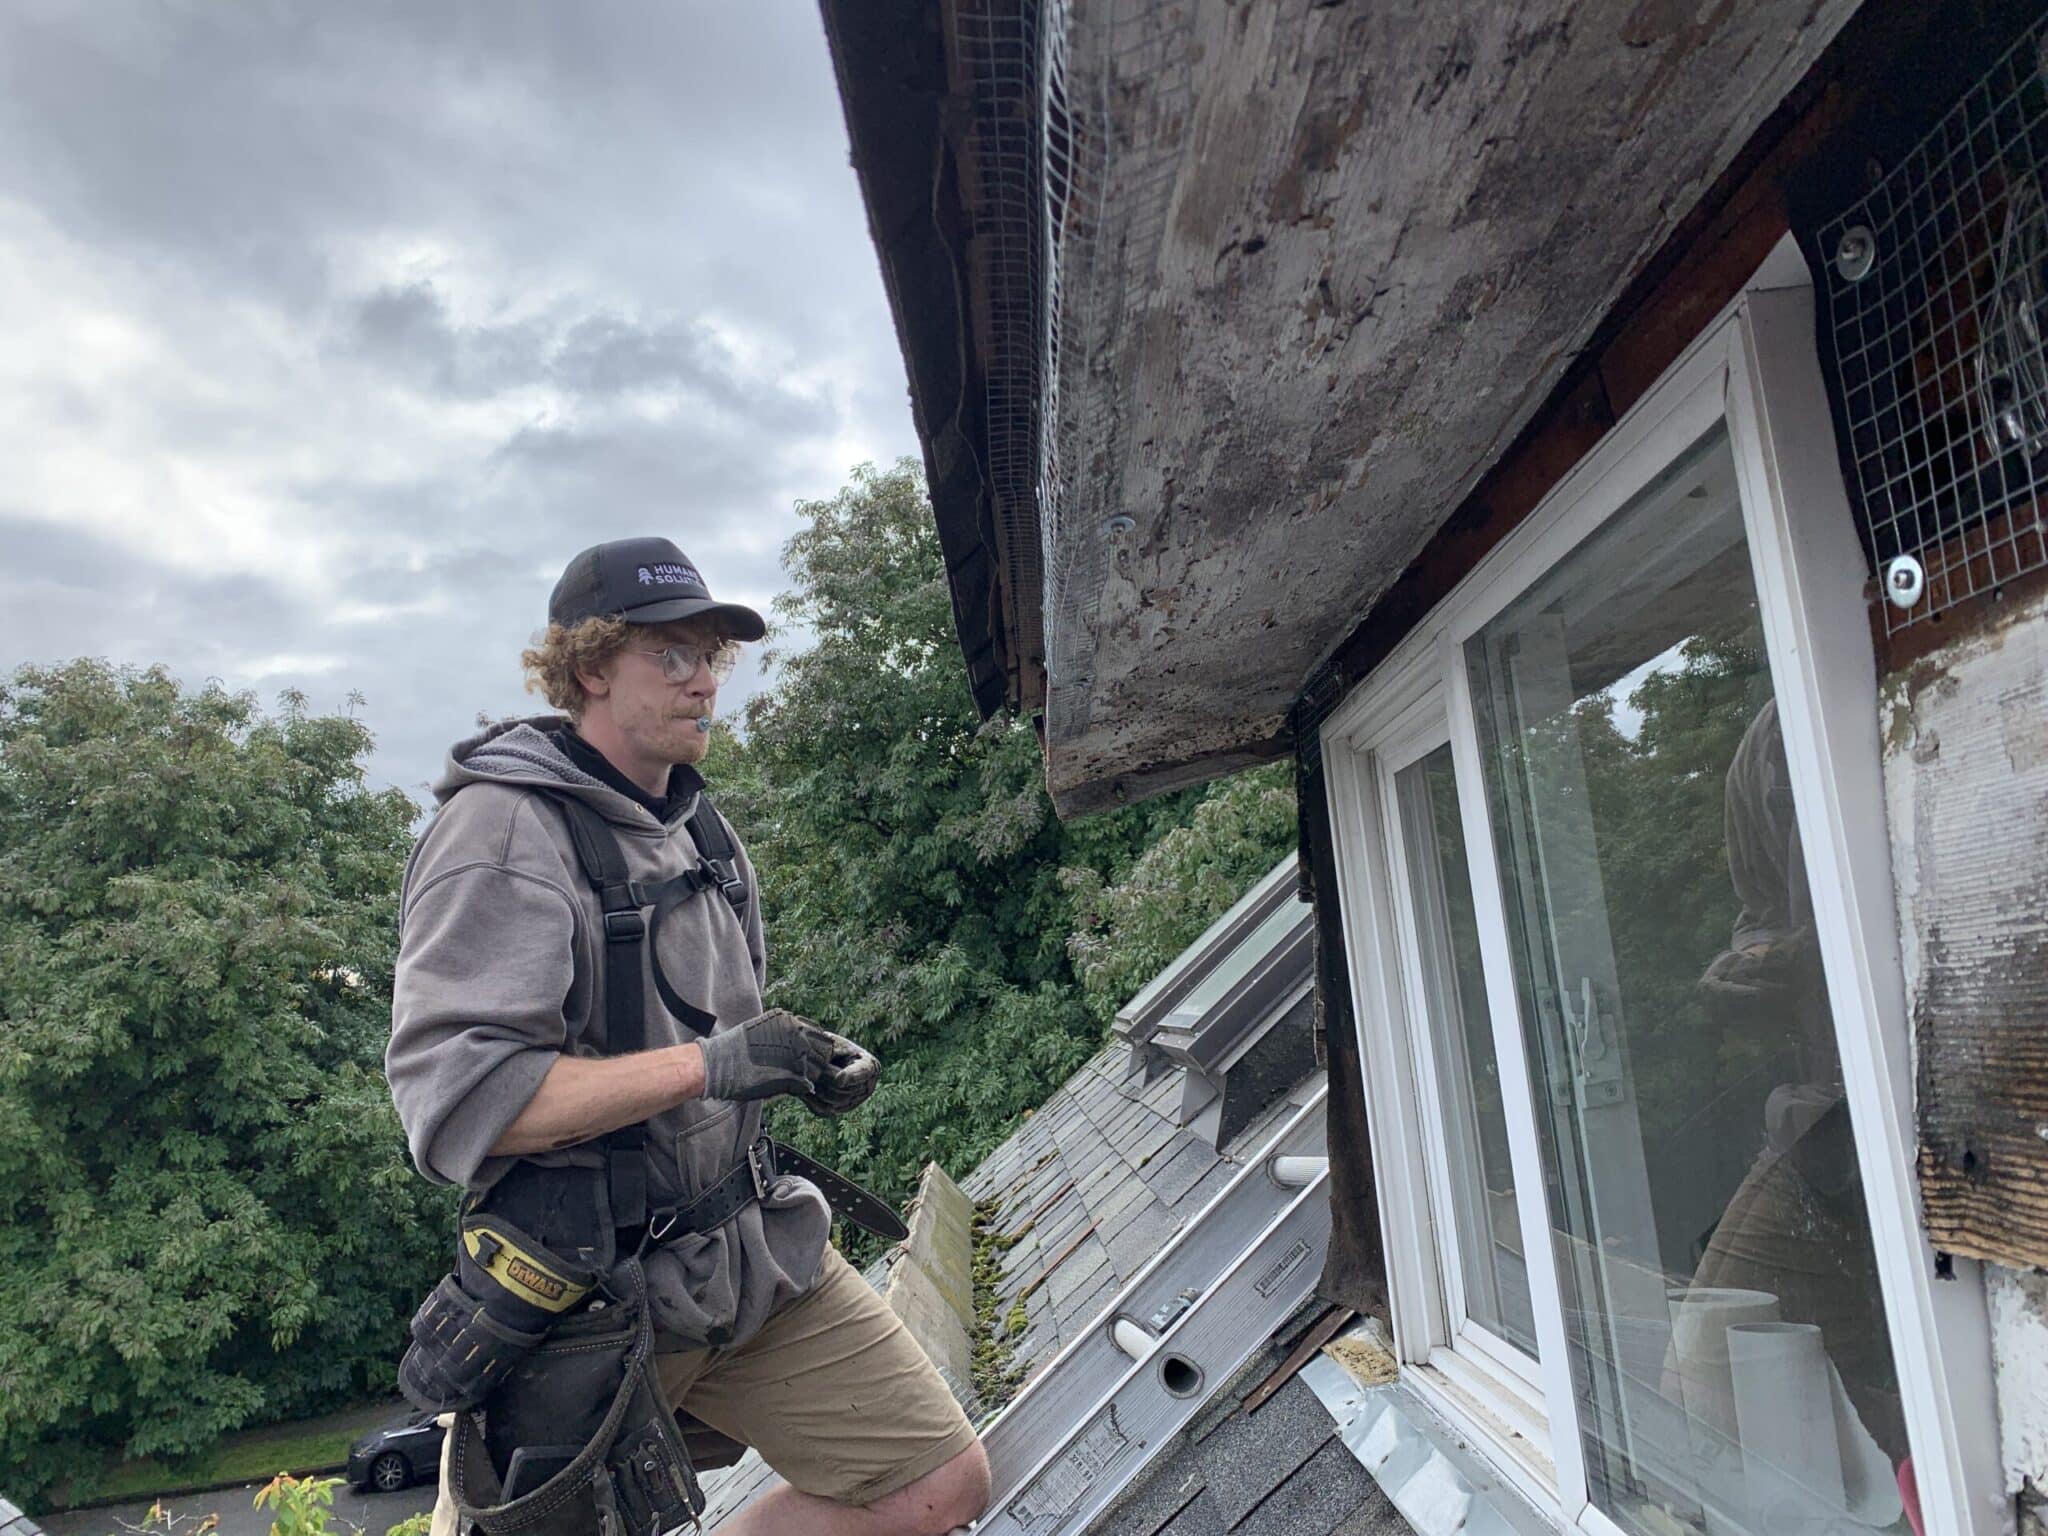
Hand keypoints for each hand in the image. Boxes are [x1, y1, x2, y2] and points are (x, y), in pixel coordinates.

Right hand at [697, 1009, 879, 1115]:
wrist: (716, 1066)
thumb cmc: (734, 1052)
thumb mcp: (761, 1033)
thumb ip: (783, 1038)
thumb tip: (801, 1050)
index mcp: (788, 1020)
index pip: (817, 1033)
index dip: (815, 1048)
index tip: (809, 1058)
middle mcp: (796, 1032)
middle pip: (824, 1049)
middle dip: (818, 1061)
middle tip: (806, 1072)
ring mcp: (796, 1052)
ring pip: (818, 1068)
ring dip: (810, 1076)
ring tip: (793, 1081)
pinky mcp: (792, 1073)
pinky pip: (807, 1083)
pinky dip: (802, 1088)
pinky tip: (789, 1088)